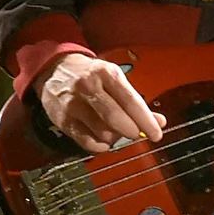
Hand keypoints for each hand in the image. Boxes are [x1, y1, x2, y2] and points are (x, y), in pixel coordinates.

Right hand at [34, 52, 167, 153]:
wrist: (55, 69)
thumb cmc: (91, 75)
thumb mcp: (114, 79)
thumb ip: (136, 101)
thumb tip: (158, 121)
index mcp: (106, 73)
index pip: (131, 101)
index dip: (146, 121)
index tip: (156, 134)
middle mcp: (89, 86)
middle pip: (115, 117)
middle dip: (131, 130)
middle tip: (136, 133)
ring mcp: (74, 103)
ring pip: (102, 131)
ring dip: (114, 138)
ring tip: (115, 131)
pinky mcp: (63, 119)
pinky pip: (86, 141)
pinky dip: (99, 146)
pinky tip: (102, 139)